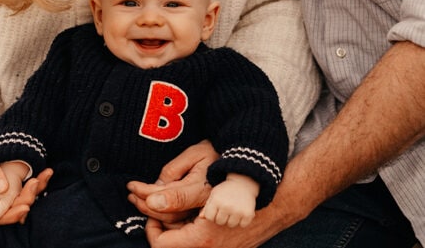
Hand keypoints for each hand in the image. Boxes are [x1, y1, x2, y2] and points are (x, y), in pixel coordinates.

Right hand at [0, 115, 52, 224]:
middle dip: (25, 200)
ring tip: (45, 176)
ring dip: (31, 191)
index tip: (26, 206)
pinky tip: (42, 175)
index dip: (10, 214)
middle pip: (6, 209)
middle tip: (39, 183)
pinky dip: (30, 183)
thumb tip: (3, 190)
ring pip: (14, 198)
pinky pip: (17, 187)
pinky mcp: (2, 178)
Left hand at [127, 141, 217, 222]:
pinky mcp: (208, 229)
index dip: (145, 196)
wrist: (245, 172)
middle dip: (145, 206)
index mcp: (202, 192)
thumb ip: (173, 172)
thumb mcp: (196, 153)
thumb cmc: (219, 156)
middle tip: (132, 194)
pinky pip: (183, 228)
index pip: (166, 201)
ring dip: (153, 214)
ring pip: (173, 226)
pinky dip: (167, 220)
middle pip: (167, 218)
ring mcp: (208, 225)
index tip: (133, 187)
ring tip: (139, 200)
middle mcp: (205, 213)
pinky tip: (156, 208)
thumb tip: (153, 191)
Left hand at [144, 168, 301, 247]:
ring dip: (175, 228)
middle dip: (161, 226)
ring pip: (185, 244)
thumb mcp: (204, 188)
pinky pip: (200, 242)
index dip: (150, 228)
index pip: (160, 245)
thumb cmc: (236, 184)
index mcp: (201, 238)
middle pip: (172, 246)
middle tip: (156, 208)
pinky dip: (191, 229)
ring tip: (175, 208)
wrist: (275, 198)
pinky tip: (193, 212)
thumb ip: (176, 194)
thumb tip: (151, 202)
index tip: (150, 211)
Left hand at [201, 173, 258, 227]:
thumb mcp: (214, 194)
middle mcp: (227, 206)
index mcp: (216, 200)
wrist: (243, 183)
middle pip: (220, 222)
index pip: (209, 217)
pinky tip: (241, 211)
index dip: (212, 214)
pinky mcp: (248, 214)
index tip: (216, 209)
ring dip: (232, 219)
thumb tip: (201, 217)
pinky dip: (242, 220)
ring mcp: (238, 211)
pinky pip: (242, 225)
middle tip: (225, 209)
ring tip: (233, 210)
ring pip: (231, 225)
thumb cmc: (225, 190)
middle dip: (221, 217)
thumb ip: (207, 207)